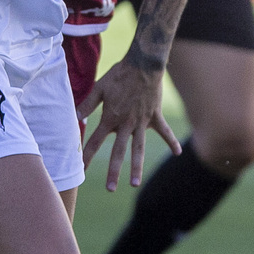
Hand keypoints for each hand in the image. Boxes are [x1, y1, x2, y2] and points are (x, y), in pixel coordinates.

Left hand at [78, 56, 180, 190]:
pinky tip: (177, 153)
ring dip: (137, 166)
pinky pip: (164, 131)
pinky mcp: (155, 116)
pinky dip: (171, 141)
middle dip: (114, 171)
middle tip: (110, 189)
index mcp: (110, 118)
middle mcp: (126, 123)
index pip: (96, 140)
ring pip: (139, 148)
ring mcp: (142, 121)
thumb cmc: (119, 74)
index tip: (81, 169)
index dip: (87, 155)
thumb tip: (76, 118)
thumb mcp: (99, 87)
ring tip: (135, 184)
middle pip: (118, 151)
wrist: (144, 64)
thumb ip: (87, 104)